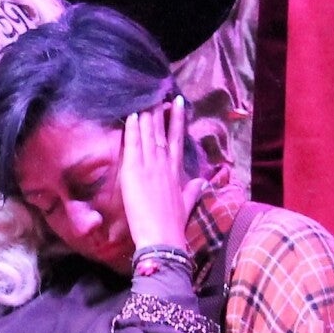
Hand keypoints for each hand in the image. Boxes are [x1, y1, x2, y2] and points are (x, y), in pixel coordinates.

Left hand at [118, 97, 205, 252]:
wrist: (163, 238)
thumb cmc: (174, 226)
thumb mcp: (187, 204)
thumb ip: (193, 190)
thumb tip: (202, 181)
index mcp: (176, 172)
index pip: (176, 140)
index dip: (177, 121)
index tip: (177, 104)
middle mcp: (164, 165)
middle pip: (162, 132)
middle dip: (160, 113)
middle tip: (158, 94)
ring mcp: (150, 167)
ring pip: (148, 135)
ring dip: (146, 116)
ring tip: (145, 100)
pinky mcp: (135, 173)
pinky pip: (133, 146)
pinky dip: (132, 131)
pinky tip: (131, 117)